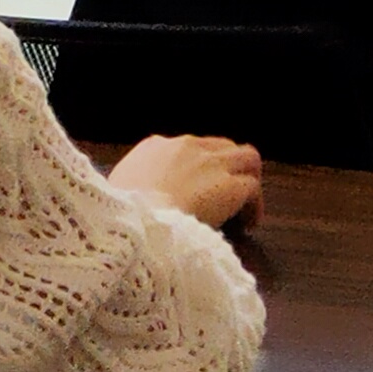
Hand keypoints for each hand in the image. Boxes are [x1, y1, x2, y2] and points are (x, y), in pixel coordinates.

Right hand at [109, 133, 262, 229]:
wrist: (138, 222)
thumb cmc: (121, 214)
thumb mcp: (119, 190)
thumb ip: (136, 185)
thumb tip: (139, 200)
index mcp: (155, 147)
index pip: (189, 147)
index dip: (198, 168)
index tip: (196, 191)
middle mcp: (187, 147)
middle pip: (223, 146)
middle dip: (230, 168)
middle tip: (227, 196)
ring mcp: (211, 164)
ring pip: (248, 157)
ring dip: (248, 179)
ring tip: (244, 207)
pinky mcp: (230, 186)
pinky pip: (253, 188)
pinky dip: (253, 206)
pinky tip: (247, 225)